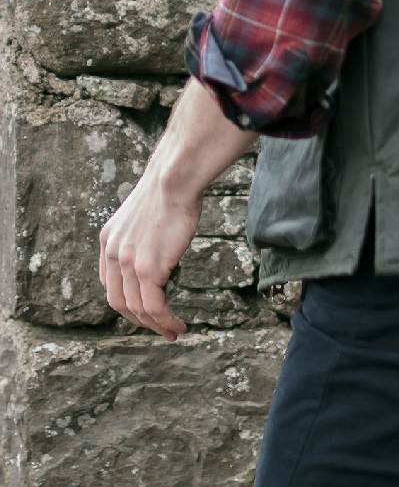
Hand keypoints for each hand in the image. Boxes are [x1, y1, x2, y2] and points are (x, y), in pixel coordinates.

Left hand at [99, 167, 200, 341]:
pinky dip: (165, 321)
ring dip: (156, 326)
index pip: (110, 284)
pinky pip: (154, 306)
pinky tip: (178, 325)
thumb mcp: (144, 214)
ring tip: (173, 332)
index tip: (146, 309)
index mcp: (108, 240)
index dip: (127, 301)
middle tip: (159, 329)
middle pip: (120, 302)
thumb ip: (143, 234)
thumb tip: (159, 245)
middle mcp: (112, 254)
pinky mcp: (148, 269)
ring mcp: (128, 263)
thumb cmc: (170, 188)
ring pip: (137, 309)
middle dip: (139, 321)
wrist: (174, 178)